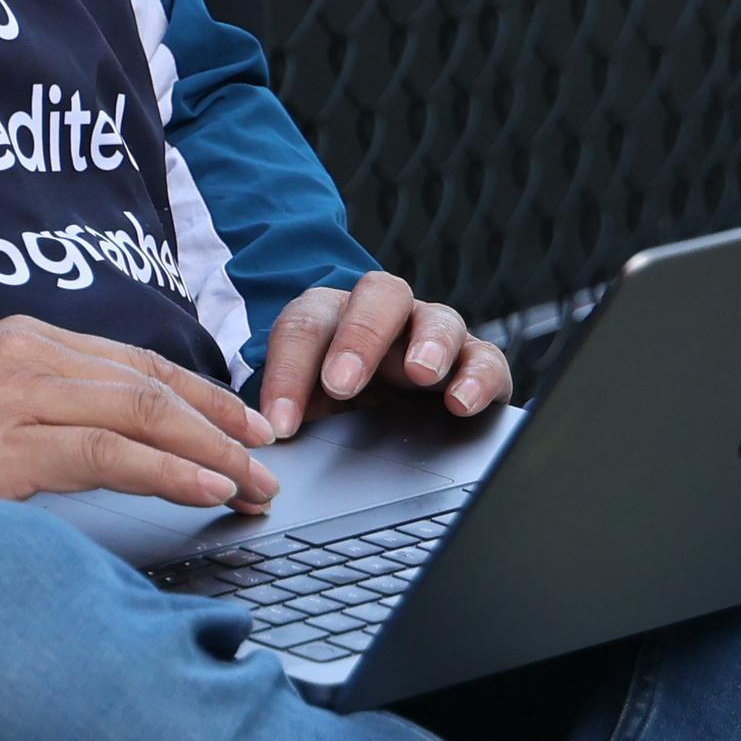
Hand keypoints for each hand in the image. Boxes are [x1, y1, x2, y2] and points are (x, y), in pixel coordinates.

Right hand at [0, 315, 283, 510]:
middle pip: (153, 384)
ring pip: (144, 413)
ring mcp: (19, 396)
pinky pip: (110, 453)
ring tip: (252, 483)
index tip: (242, 425)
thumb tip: (104, 438)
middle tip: (268, 460)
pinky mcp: (9, 444)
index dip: (201, 394)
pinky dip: (169, 470)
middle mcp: (29, 355)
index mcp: (24, 340)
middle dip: (221, 425)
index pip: (135, 363)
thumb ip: (38, 406)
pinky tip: (205, 489)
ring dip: (210, 452)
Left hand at [255, 272, 511, 440]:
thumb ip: (286, 415)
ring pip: (438, 319)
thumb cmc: (339, 405)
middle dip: (360, 335)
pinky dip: (478, 377)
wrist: (389, 416)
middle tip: (343, 382)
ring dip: (429, 343)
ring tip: (421, 375)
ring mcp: (436, 336)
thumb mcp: (307, 409)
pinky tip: (462, 403)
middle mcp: (387, 317)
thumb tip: (255, 446)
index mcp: (332, 319)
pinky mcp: (478, 365)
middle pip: (378, 295)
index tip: (281, 424)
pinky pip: (486, 360)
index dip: (288, 372)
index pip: (305, 327)